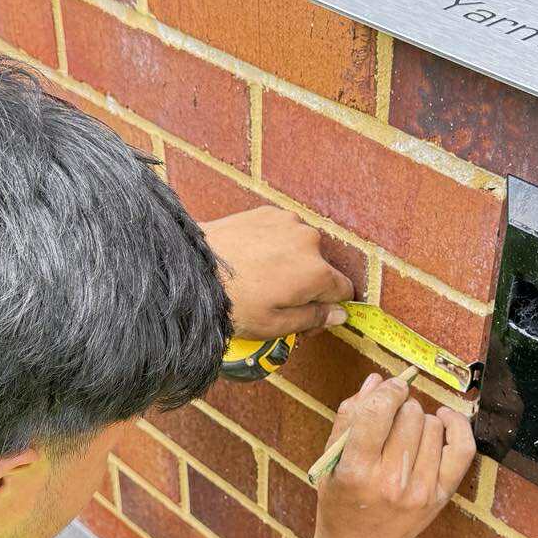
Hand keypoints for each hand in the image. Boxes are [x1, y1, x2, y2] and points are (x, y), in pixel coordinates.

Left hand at [202, 206, 353, 338]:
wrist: (193, 270)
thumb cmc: (233, 302)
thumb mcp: (276, 325)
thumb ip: (314, 318)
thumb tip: (341, 314)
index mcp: (317, 273)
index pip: (343, 291)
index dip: (329, 309)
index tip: (309, 318)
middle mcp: (309, 241)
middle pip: (322, 268)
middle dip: (308, 286)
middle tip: (278, 302)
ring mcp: (288, 222)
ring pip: (302, 249)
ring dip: (291, 263)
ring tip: (261, 280)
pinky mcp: (268, 212)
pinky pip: (283, 232)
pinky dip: (275, 246)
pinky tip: (253, 260)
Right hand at [314, 374, 475, 537]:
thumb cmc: (340, 501)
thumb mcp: (330, 460)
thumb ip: (349, 417)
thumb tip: (376, 380)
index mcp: (356, 472)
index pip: (378, 413)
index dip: (387, 390)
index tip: (389, 387)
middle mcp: (391, 482)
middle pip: (409, 415)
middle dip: (401, 407)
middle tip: (391, 419)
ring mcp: (420, 491)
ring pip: (432, 425)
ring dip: (420, 419)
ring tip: (405, 433)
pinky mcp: (440, 495)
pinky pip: (462, 448)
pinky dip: (456, 426)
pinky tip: (443, 419)